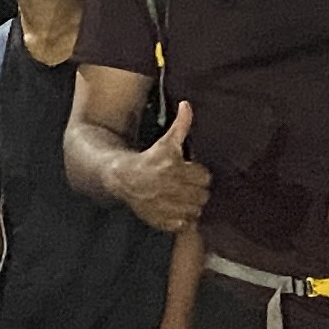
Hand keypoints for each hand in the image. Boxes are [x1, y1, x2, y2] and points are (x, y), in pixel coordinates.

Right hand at [120, 103, 210, 231]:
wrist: (123, 178)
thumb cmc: (149, 158)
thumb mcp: (166, 141)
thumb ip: (181, 124)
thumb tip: (187, 104)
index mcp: (176, 168)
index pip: (205, 177)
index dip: (199, 174)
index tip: (190, 173)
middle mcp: (172, 188)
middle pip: (203, 195)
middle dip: (197, 191)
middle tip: (187, 186)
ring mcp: (167, 206)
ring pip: (196, 211)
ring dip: (192, 205)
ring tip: (182, 198)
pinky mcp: (161, 220)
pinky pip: (184, 224)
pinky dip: (183, 220)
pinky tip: (175, 209)